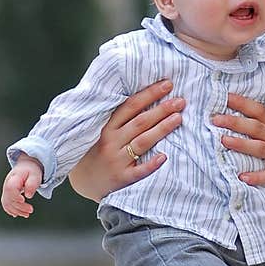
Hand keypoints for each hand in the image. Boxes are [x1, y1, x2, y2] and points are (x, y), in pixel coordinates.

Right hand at [1, 155, 42, 217]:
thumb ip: (32, 184)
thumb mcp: (35, 175)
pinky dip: (11, 210)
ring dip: (16, 210)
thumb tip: (28, 195)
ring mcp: (6, 190)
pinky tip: (17, 214)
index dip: (15, 196)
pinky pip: (6, 204)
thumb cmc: (31, 171)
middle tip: (31, 210)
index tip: (23, 200)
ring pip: (7, 203)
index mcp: (14, 178)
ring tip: (26, 214)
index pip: (10, 188)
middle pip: (9, 198)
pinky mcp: (7, 195)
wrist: (26, 167)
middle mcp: (7, 184)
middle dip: (19, 206)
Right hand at [67, 81, 184, 201]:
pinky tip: (164, 157)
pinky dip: (151, 164)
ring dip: (161, 129)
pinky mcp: (122, 178)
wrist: (84, 181)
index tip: (168, 85)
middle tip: (180, 101)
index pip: (131, 106)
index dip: (150, 94)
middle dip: (161, 110)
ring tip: (178, 118)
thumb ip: (122, 118)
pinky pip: (139, 171)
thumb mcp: (103, 132)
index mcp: (108, 127)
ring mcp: (117, 160)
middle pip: (140, 122)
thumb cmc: (98, 152)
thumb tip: (149, 98)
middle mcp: (112, 142)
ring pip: (142, 142)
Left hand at [211, 93, 264, 195]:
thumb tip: (253, 136)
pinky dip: (255, 177)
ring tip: (223, 140)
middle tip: (214, 118)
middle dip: (234, 121)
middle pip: (255, 127)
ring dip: (240, 143)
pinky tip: (242, 177)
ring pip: (259, 147)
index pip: (260, 112)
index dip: (242, 103)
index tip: (226, 96)